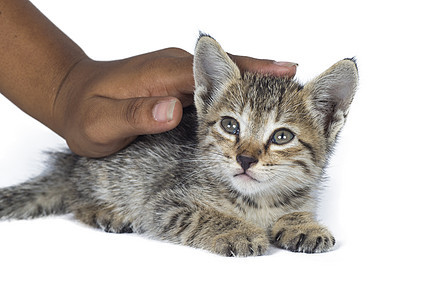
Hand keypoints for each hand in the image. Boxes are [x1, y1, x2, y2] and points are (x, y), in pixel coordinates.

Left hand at [53, 48, 296, 156]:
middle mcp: (176, 69)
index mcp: (166, 74)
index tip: (290, 72)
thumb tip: (174, 109)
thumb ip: (139, 115)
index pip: (221, 69)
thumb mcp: (104, 122)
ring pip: (224, 78)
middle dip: (266, 77)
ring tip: (288, 94)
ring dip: (254, 85)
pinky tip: (251, 103)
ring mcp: (176, 76)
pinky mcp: (175, 86)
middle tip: (302, 85)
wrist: (67, 96)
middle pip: (231, 70)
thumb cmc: (84, 113)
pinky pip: (214, 87)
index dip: (256, 71)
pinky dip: (237, 93)